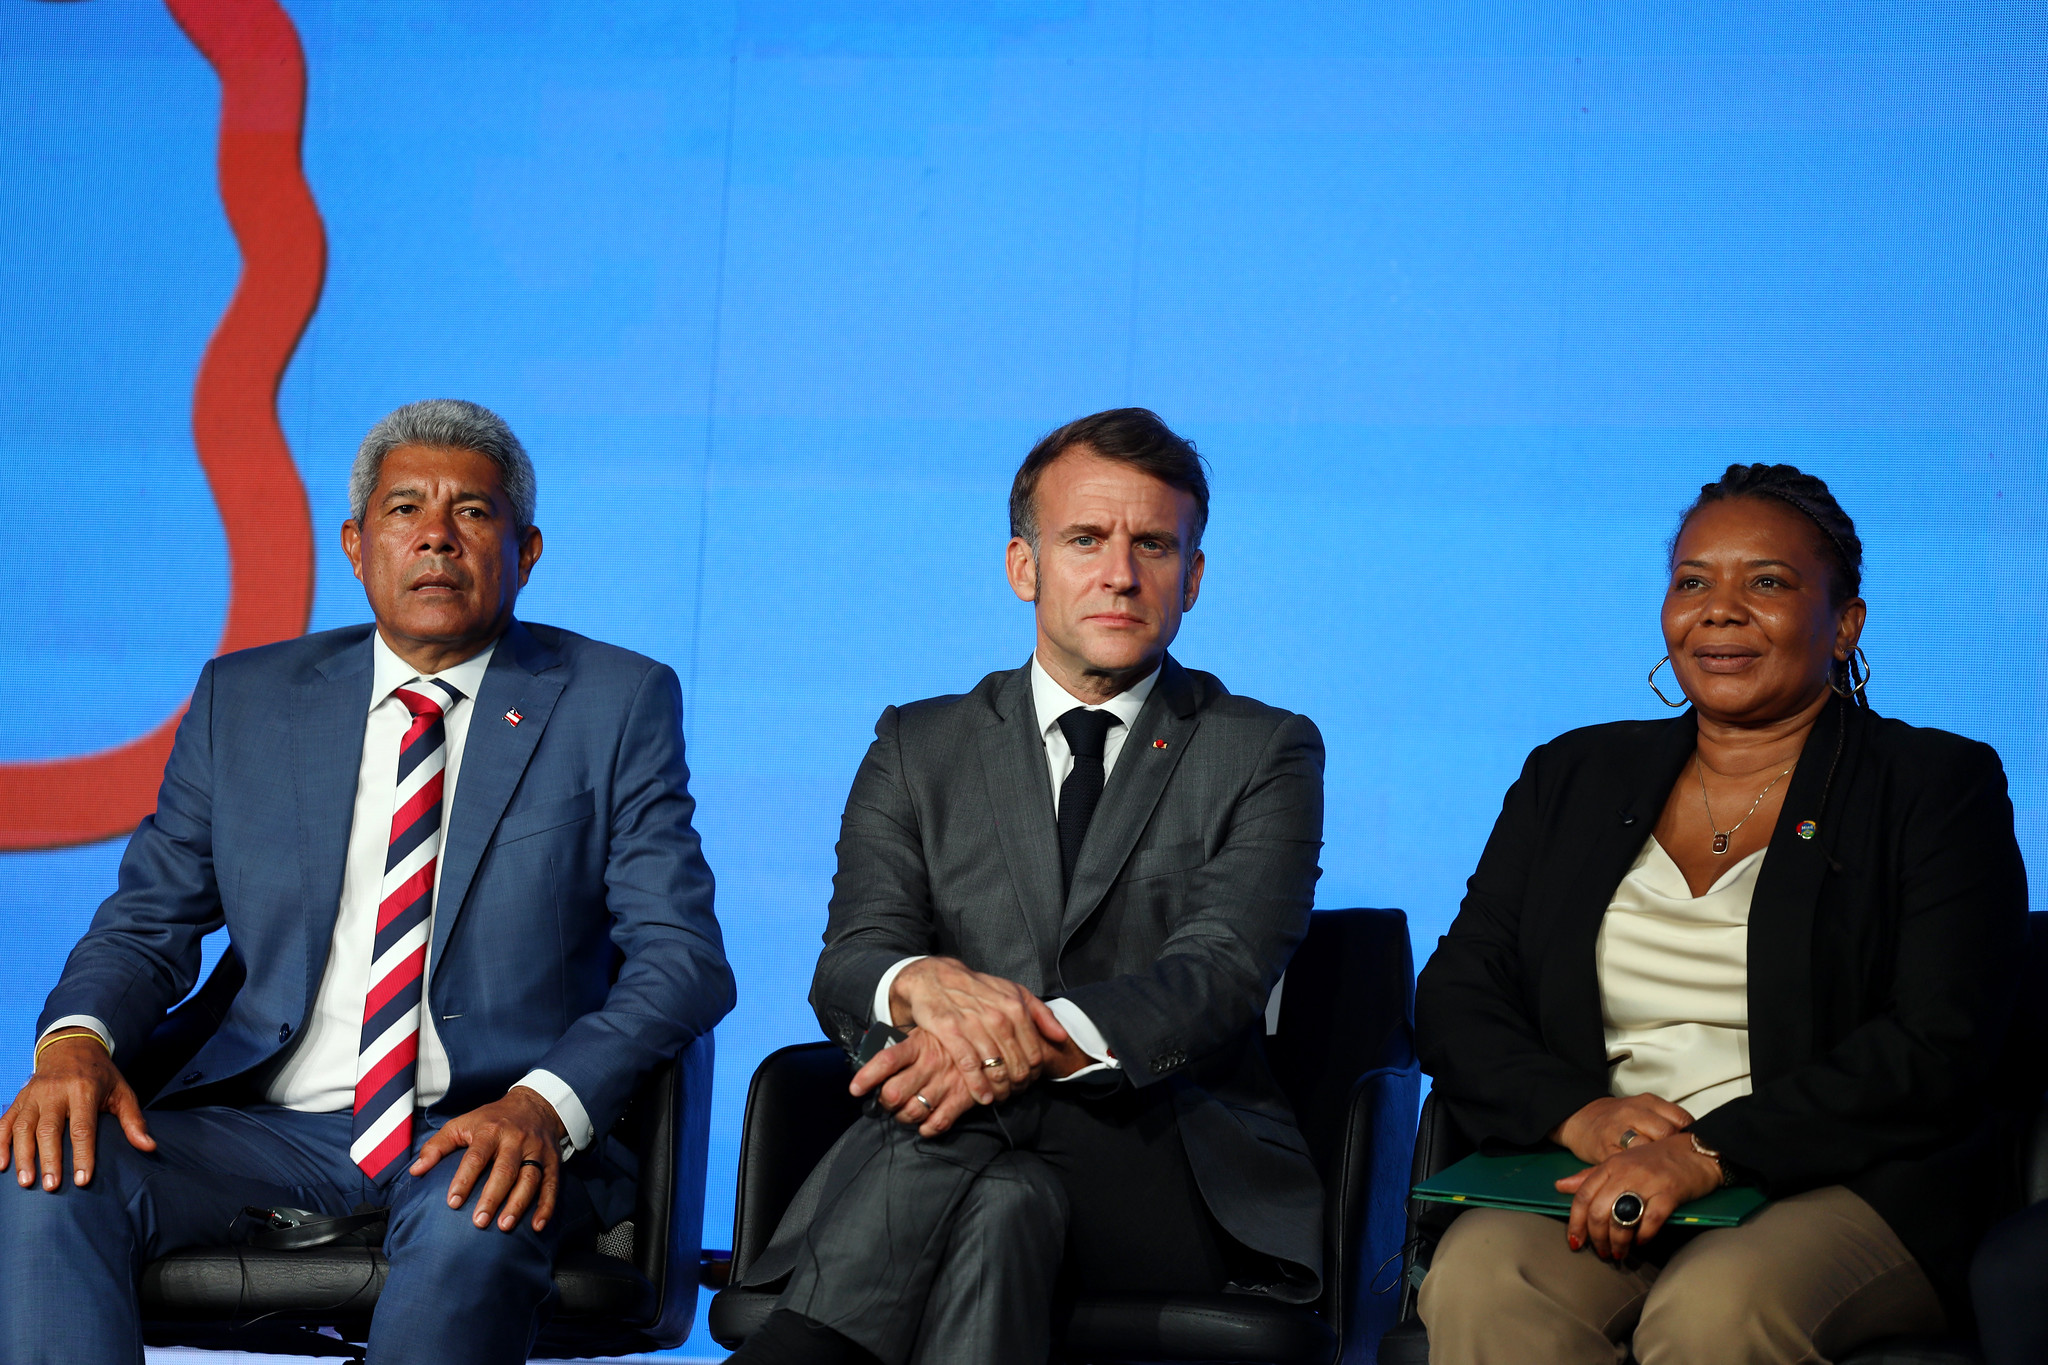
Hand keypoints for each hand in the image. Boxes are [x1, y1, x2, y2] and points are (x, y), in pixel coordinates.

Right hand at [2, 1031, 153, 1190]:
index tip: (82, 1180)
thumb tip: (149, 1147)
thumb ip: (133, 1120)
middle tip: (51, 1186)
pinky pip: (4, 1122)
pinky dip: (0, 1143)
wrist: (72, 1047)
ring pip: (23, 1127)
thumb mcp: (122, 1091)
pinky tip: (1, 1164)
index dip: (82, 1155)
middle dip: (49, 1159)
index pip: (82, 1127)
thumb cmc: (100, 1075)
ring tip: (26, 1181)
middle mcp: (55, 1092)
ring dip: (23, 1156)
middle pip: (49, 1129)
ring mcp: (33, 1095)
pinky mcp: (19, 1099)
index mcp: (83, 1090)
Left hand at [409, 1086, 566, 1232]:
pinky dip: (546, 1206)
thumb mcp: (462, 1123)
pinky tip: (537, 1226)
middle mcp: (516, 1140)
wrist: (534, 1104)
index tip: (452, 1202)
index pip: (476, 1156)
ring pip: (530, 1178)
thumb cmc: (492, 1119)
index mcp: (490, 1130)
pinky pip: (551, 1185)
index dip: (464, 1179)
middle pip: (505, 1170)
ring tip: (504, 1226)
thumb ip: (438, 1146)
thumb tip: (416, 1171)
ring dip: (518, 1204)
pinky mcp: (553, 1161)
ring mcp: (536, 1150)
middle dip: (492, 1197)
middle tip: (479, 1222)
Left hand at [849, 1027, 984, 1136]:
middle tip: (887, 1100)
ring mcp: (946, 1083)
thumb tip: (874, 1058)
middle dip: (885, 1102)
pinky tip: (924, 1124)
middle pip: (894, 1093)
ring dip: (903, 1117)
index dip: (867, 1077)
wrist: (990, 1044)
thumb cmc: (949, 1040)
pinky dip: (926, 1129)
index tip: (855, 1089)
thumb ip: (904, 1046)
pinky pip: (937, 1123)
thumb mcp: (925, 1031)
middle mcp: (930, 1064)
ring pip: (912, 1112)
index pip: (886, 1060)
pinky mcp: (962, 1098)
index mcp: (918, 1044)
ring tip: (904, 1112)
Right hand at [883, 957, 1071, 1104]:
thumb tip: (1061, 1037)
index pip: (1035, 1054)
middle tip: (1013, 1093)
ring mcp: (973, 1025)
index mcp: (1015, 1008)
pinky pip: (969, 1066)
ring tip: (1000, 1097)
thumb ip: (1041, 1014)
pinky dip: (978, 1086)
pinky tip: (983, 1097)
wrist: (936, 978)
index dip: (1034, 1074)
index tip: (1028, 1082)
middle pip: (1018, 1066)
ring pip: (996, 1069)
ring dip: (1001, 1090)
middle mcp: (997, 1017)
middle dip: (1018, 1086)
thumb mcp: (1014, 992)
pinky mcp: (951, 1032)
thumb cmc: (978, 989)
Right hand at [1548, 1094, 1693, 1164]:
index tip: (1689, 1148)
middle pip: (1665, 1133)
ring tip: (1659, 1172)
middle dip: (1673, 1151)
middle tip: (1674, 1162)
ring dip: (1656, 1164)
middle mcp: (1632, 1112)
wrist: (1580, 1118)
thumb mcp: (1642, 1110)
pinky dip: (1638, 1175)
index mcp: (1646, 1102)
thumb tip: (1696, 1139)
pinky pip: (1628, 1166)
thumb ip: (1666, 1120)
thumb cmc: (1619, 1119)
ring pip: (1646, 1149)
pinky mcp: (1605, 1151)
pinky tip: (1644, 1178)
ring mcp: (1617, 1131)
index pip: (1680, 1118)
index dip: (1688, 1136)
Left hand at [1554, 1133, 1722, 1259]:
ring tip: (1620, 1252)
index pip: (1583, 1196)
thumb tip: (1561, 1186)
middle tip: (1602, 1252)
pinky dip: (1644, 1236)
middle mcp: (1625, 1172)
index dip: (1576, 1223)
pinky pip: (1651, 1221)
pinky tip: (1642, 1243)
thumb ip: (1591, 1175)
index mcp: (1610, 1165)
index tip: (1575, 1242)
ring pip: (1621, 1218)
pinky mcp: (1670, 1193)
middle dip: (1597, 1238)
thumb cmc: (1658, 1159)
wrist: (1697, 1151)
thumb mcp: (1620, 1162)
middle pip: (1599, 1211)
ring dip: (1618, 1242)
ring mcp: (1648, 1182)